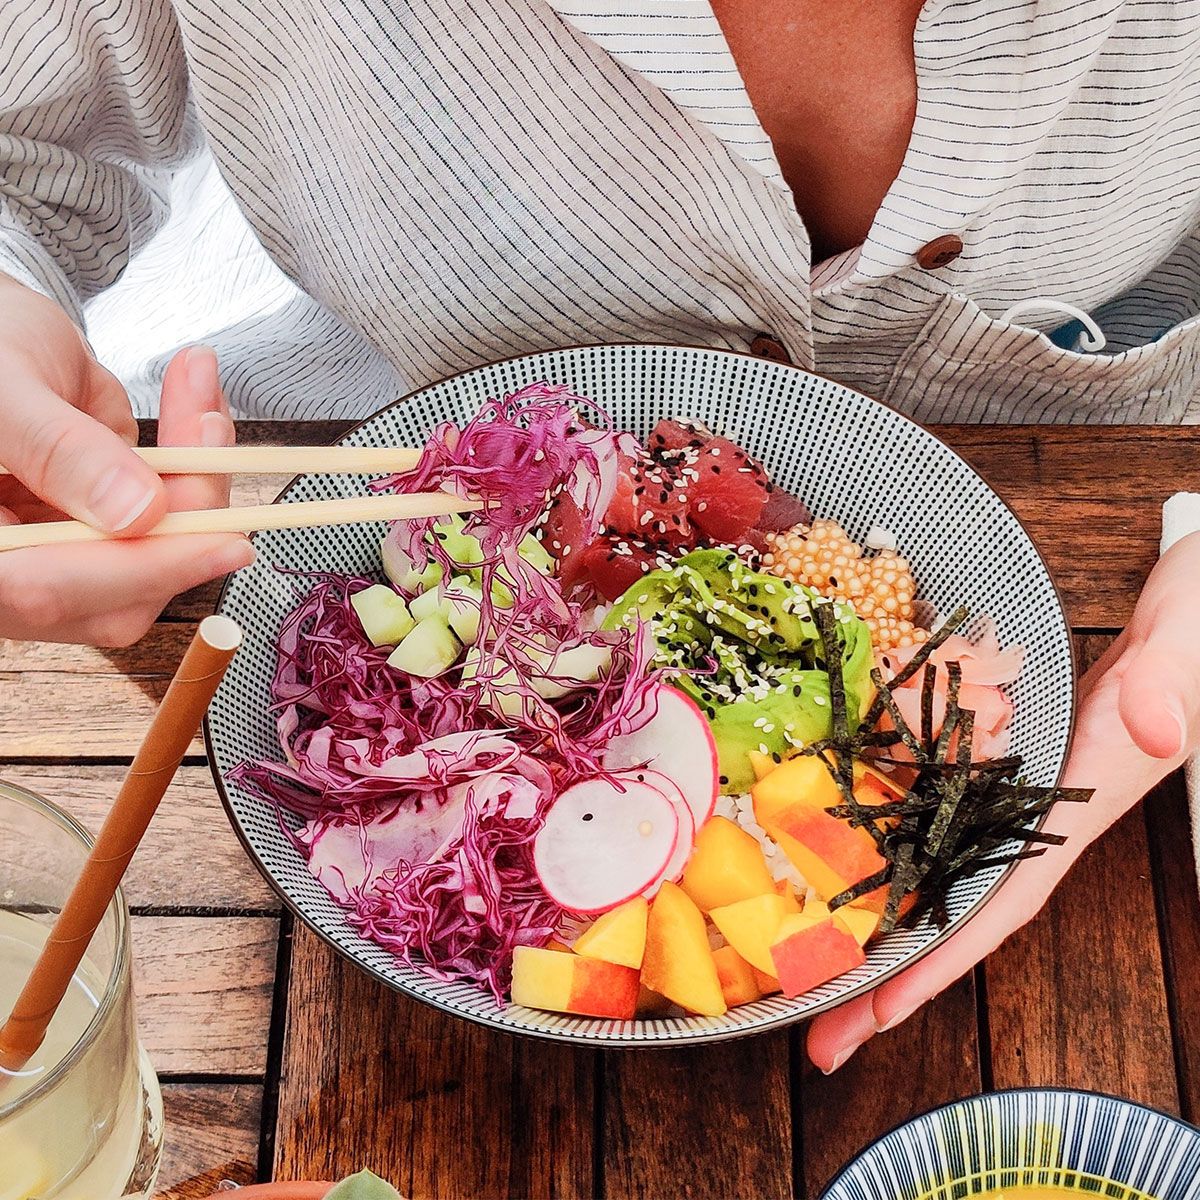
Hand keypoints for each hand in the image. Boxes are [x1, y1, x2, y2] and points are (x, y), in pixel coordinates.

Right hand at [0, 275, 253, 644]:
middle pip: (118, 587)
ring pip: (157, 554)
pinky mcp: (103, 525)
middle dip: (189, 512)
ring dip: (201, 476)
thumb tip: (137, 512)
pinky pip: (167, 516)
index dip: (139, 573)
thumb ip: (59, 451)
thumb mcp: (3, 393)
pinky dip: (196, 463)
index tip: (224, 541)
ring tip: (202, 402)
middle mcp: (14, 567)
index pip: (46, 592)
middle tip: (209, 430)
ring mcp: (62, 554)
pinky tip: (200, 407)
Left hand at [807, 532, 1199, 1071]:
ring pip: (944, 868)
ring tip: (817, 974)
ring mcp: (1021, 784)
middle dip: (892, 975)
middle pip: (960, 907)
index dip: (940, 960)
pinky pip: (943, 817)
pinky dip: (897, 852)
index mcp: (1082, 799)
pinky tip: (851, 868)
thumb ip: (1171, 683)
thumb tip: (1150, 732)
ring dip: (884, 923)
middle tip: (817, 1034)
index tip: (876, 1012)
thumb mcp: (1189, 634)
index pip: (1004, 899)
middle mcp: (1044, 808)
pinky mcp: (1006, 752)